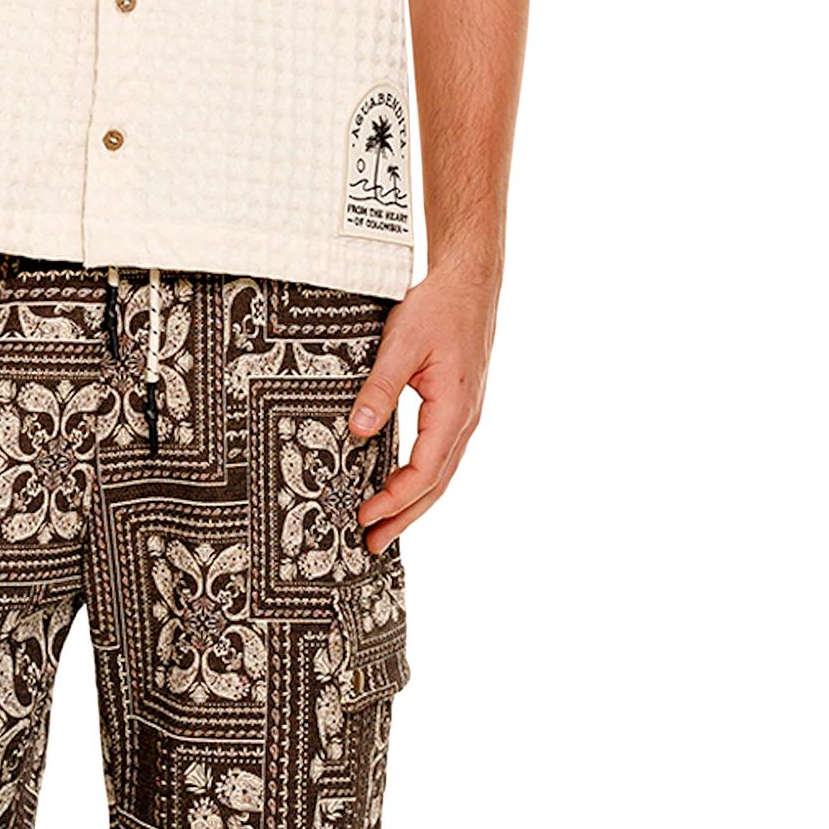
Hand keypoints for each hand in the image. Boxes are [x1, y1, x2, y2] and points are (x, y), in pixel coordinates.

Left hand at [348, 264, 499, 550]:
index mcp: (453, 410)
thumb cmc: (439, 308)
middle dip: (404, 517)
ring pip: (441, 473)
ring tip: (385, 528)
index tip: (365, 516)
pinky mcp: (457, 408)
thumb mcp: (401, 344)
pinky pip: (441, 454)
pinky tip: (402, 485)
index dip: (395, 499)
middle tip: (373, 545)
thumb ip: (379, 388)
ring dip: (413, 503)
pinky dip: (421, 479)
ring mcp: (464, 415)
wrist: (469, 283)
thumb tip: (359, 430)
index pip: (425, 471)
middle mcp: (465, 419)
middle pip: (436, 484)